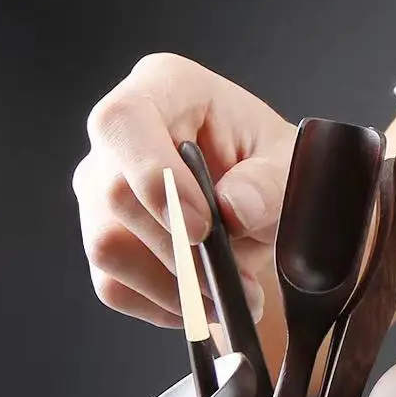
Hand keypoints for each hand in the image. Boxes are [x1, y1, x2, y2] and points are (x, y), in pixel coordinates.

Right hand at [72, 53, 296, 327]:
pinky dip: (163, 306)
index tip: (203, 229)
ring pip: (108, 249)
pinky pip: (114, 285)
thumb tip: (232, 208)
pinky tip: (204, 305)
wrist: (265, 206)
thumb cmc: (273, 171)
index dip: (155, 178)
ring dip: (176, 290)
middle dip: (180, 253)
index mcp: (167, 90)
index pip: (125, 122)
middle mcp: (122, 139)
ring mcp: (103, 191)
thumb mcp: (291, 170)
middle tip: (240, 284)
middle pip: (113, 196)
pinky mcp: (107, 239)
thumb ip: (269, 185)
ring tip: (232, 301)